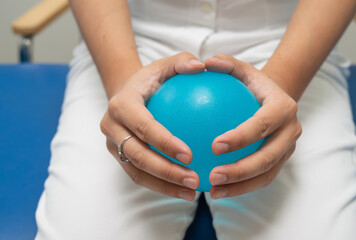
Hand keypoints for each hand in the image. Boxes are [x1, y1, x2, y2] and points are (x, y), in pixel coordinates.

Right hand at [100, 53, 204, 200]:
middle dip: (166, 172)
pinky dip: (161, 186)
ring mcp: (113, 145)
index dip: (164, 142)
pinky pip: (140, 175)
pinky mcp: (119, 157)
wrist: (125, 93)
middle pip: (138, 155)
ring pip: (137, 171)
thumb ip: (182, 62)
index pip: (143, 126)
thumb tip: (201, 66)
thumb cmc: (152, 80)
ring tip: (193, 193)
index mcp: (121, 104)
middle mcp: (112, 127)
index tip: (190, 155)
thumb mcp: (165, 65)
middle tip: (195, 179)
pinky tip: (187, 190)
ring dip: (165, 186)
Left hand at [205, 55, 301, 198]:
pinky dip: (242, 188)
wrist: (276, 99)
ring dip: (240, 186)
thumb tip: (205, 62)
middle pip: (268, 156)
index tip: (214, 146)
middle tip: (213, 176)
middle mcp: (291, 130)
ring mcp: (288, 148)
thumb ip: (225, 64)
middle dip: (241, 170)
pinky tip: (217, 191)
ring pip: (267, 173)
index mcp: (283, 107)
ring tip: (213, 191)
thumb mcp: (242, 69)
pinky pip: (263, 179)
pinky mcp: (282, 160)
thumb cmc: (253, 84)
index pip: (262, 124)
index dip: (241, 137)